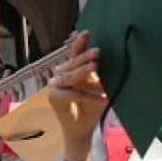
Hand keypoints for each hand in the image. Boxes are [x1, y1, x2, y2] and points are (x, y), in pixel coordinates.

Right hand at [45, 32, 108, 157]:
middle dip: (84, 56)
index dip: (79, 44)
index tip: (87, 33)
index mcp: (71, 69)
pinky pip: (71, 94)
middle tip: (97, 51)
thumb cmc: (91, 106)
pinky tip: (101, 98)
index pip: (75, 54)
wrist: (83, 127)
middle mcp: (61, 75)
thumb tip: (107, 63)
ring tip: (96, 67)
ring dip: (83, 71)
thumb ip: (98, 76)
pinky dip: (87, 96)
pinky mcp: (54, 98)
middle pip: (72, 63)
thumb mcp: (98, 88)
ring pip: (70, 76)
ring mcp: (55, 86)